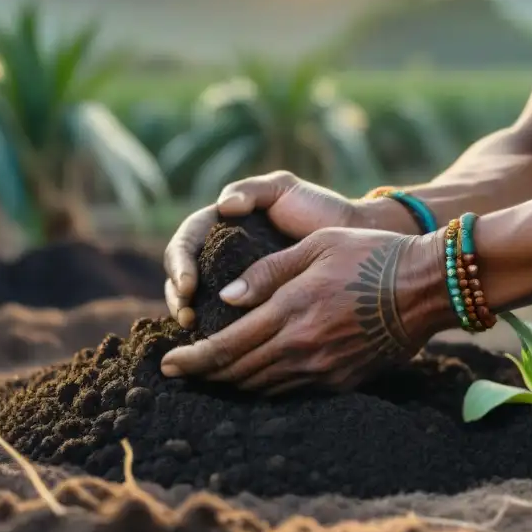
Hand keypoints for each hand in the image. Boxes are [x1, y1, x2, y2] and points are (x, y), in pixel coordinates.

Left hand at [160, 227, 450, 393]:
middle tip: (181, 373)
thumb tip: (228, 297)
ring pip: (263, 387)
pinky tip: (258, 377)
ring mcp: (324, 369)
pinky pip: (293, 391)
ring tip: (213, 376)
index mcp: (290, 311)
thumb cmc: (372, 255)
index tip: (168, 364)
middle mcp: (302, 348)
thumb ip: (267, 272)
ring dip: (233, 384)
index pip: (225, 347)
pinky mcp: (343, 381)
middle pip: (238, 374)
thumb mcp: (315, 247)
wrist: (429, 286)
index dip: (192, 359)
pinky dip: (267, 386)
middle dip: (205, 376)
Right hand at [165, 171, 365, 327]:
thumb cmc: (318, 208)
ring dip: (188, 315)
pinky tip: (215, 342)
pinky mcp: (253, 303)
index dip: (180, 263)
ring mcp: (235, 280)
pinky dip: (214, 329)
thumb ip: (252, 190)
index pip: (186, 242)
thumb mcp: (283, 189)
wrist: (353, 236)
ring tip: (194, 330)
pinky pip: (225, 317)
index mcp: (222, 225)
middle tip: (187, 316)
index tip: (188, 284)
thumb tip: (224, 207)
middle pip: (183, 275)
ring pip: (198, 300)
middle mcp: (222, 254)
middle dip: (178, 296)